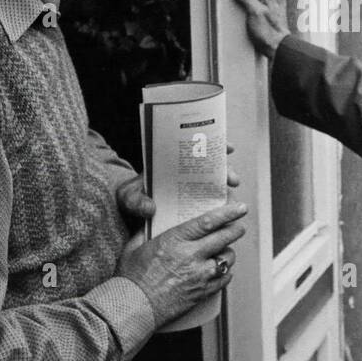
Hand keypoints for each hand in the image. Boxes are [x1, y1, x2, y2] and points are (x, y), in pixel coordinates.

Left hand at [116, 148, 239, 228]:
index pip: (199, 149)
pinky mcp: (194, 209)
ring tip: (230, 199)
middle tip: (233, 179)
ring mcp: (193, 192)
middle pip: (213, 168)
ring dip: (226, 192)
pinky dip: (220, 209)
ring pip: (216, 188)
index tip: (228, 147)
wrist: (128, 214)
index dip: (215, 146)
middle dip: (226, 172)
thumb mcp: (128, 197)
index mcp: (174, 165)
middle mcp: (187, 176)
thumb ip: (136, 201)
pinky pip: (211, 207)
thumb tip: (150, 208)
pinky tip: (227, 214)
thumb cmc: (130, 198)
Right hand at [118, 202, 247, 327]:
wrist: (134, 308)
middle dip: (235, 229)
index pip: (208, 222)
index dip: (227, 212)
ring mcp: (199, 276)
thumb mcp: (134, 247)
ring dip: (228, 253)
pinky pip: (223, 280)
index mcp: (175, 241)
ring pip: (227, 259)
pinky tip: (220, 271)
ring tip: (224, 251)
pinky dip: (225, 273)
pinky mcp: (202, 293)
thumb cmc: (130, 278)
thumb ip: (146, 231)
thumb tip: (152, 219)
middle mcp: (191, 256)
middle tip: (238, 226)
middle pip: (224, 238)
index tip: (239, 208)